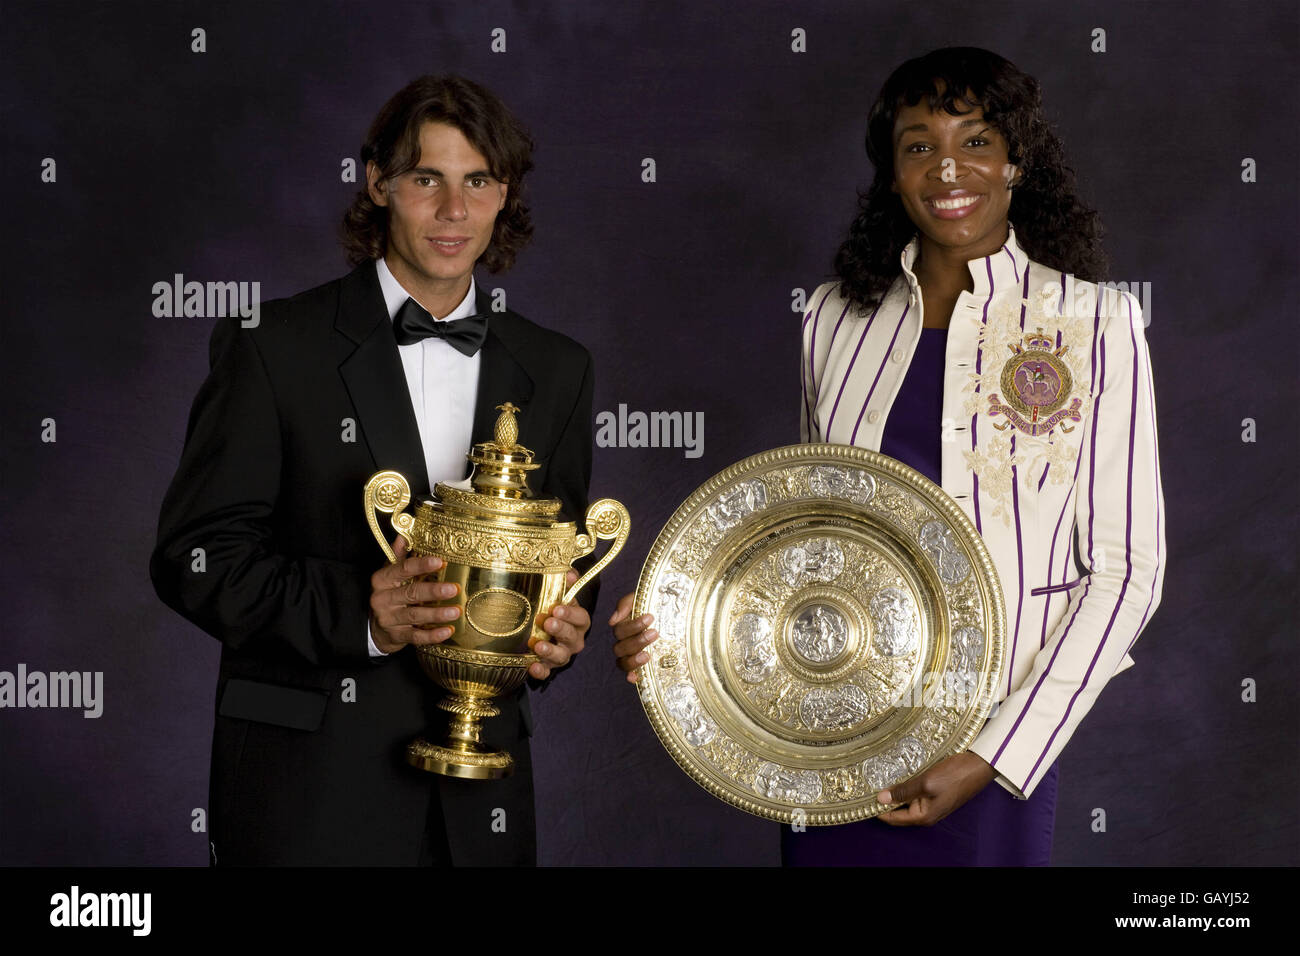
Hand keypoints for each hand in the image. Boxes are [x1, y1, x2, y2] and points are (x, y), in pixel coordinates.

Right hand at [368, 535, 460, 654]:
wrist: (373, 629)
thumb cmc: (387, 596)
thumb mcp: (389, 575)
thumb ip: (398, 557)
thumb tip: (403, 534)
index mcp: (382, 580)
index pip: (401, 569)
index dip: (421, 565)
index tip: (440, 562)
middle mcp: (383, 599)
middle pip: (410, 593)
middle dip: (433, 591)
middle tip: (454, 588)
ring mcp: (389, 619)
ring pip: (414, 616)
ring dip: (437, 614)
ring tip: (456, 611)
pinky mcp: (396, 637)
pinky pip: (416, 637)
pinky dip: (432, 635)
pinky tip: (448, 631)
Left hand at [529, 568, 590, 679]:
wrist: (545, 633)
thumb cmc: (555, 612)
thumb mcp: (560, 597)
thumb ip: (565, 584)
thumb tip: (568, 572)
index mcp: (578, 622)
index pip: (581, 618)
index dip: (571, 614)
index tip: (557, 608)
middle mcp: (573, 640)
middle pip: (571, 637)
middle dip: (560, 629)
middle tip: (548, 622)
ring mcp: (561, 655)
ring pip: (561, 656)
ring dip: (550, 651)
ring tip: (538, 645)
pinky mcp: (548, 667)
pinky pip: (546, 672)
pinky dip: (540, 671)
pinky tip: (531, 667)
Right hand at [609, 592, 656, 683]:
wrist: (673, 611)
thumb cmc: (656, 604)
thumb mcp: (642, 598)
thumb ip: (626, 604)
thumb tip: (613, 621)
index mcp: (624, 627)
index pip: (620, 631)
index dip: (633, 626)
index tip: (651, 617)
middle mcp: (625, 643)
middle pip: (620, 648)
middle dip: (637, 641)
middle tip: (655, 633)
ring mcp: (633, 656)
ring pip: (623, 662)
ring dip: (633, 660)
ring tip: (648, 655)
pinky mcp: (643, 666)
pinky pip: (631, 674)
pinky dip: (631, 676)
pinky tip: (636, 676)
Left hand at [876, 752, 995, 826]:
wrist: (980, 765)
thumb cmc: (956, 775)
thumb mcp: (926, 782)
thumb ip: (903, 791)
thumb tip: (881, 798)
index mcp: (924, 816)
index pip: (893, 818)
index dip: (877, 810)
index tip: (862, 799)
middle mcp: (928, 813)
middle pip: (899, 810)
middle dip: (885, 799)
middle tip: (867, 785)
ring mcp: (933, 803)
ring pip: (907, 799)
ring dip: (896, 790)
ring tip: (879, 777)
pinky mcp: (937, 793)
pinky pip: (917, 792)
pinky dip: (906, 785)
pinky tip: (899, 774)